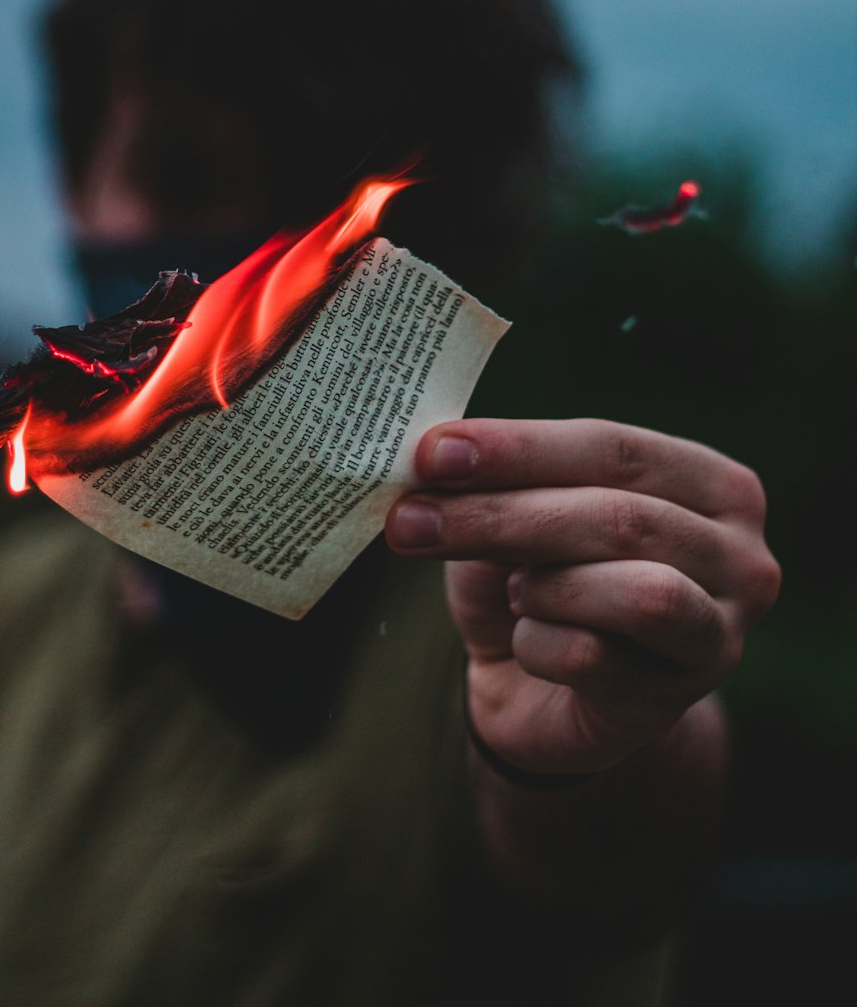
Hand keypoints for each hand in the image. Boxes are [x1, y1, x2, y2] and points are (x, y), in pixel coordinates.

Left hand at [385, 419, 780, 776]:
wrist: (540, 696)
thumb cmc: (537, 578)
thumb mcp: (518, 516)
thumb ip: (499, 482)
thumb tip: (438, 455)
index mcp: (709, 481)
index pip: (613, 448)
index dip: (519, 448)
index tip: (433, 452)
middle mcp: (739, 555)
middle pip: (619, 517)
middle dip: (503, 515)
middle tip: (409, 519)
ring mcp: (720, 633)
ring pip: (634, 593)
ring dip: (544, 587)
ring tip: (515, 592)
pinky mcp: (678, 700)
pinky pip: (596, 659)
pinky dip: (539, 645)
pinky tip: (532, 645)